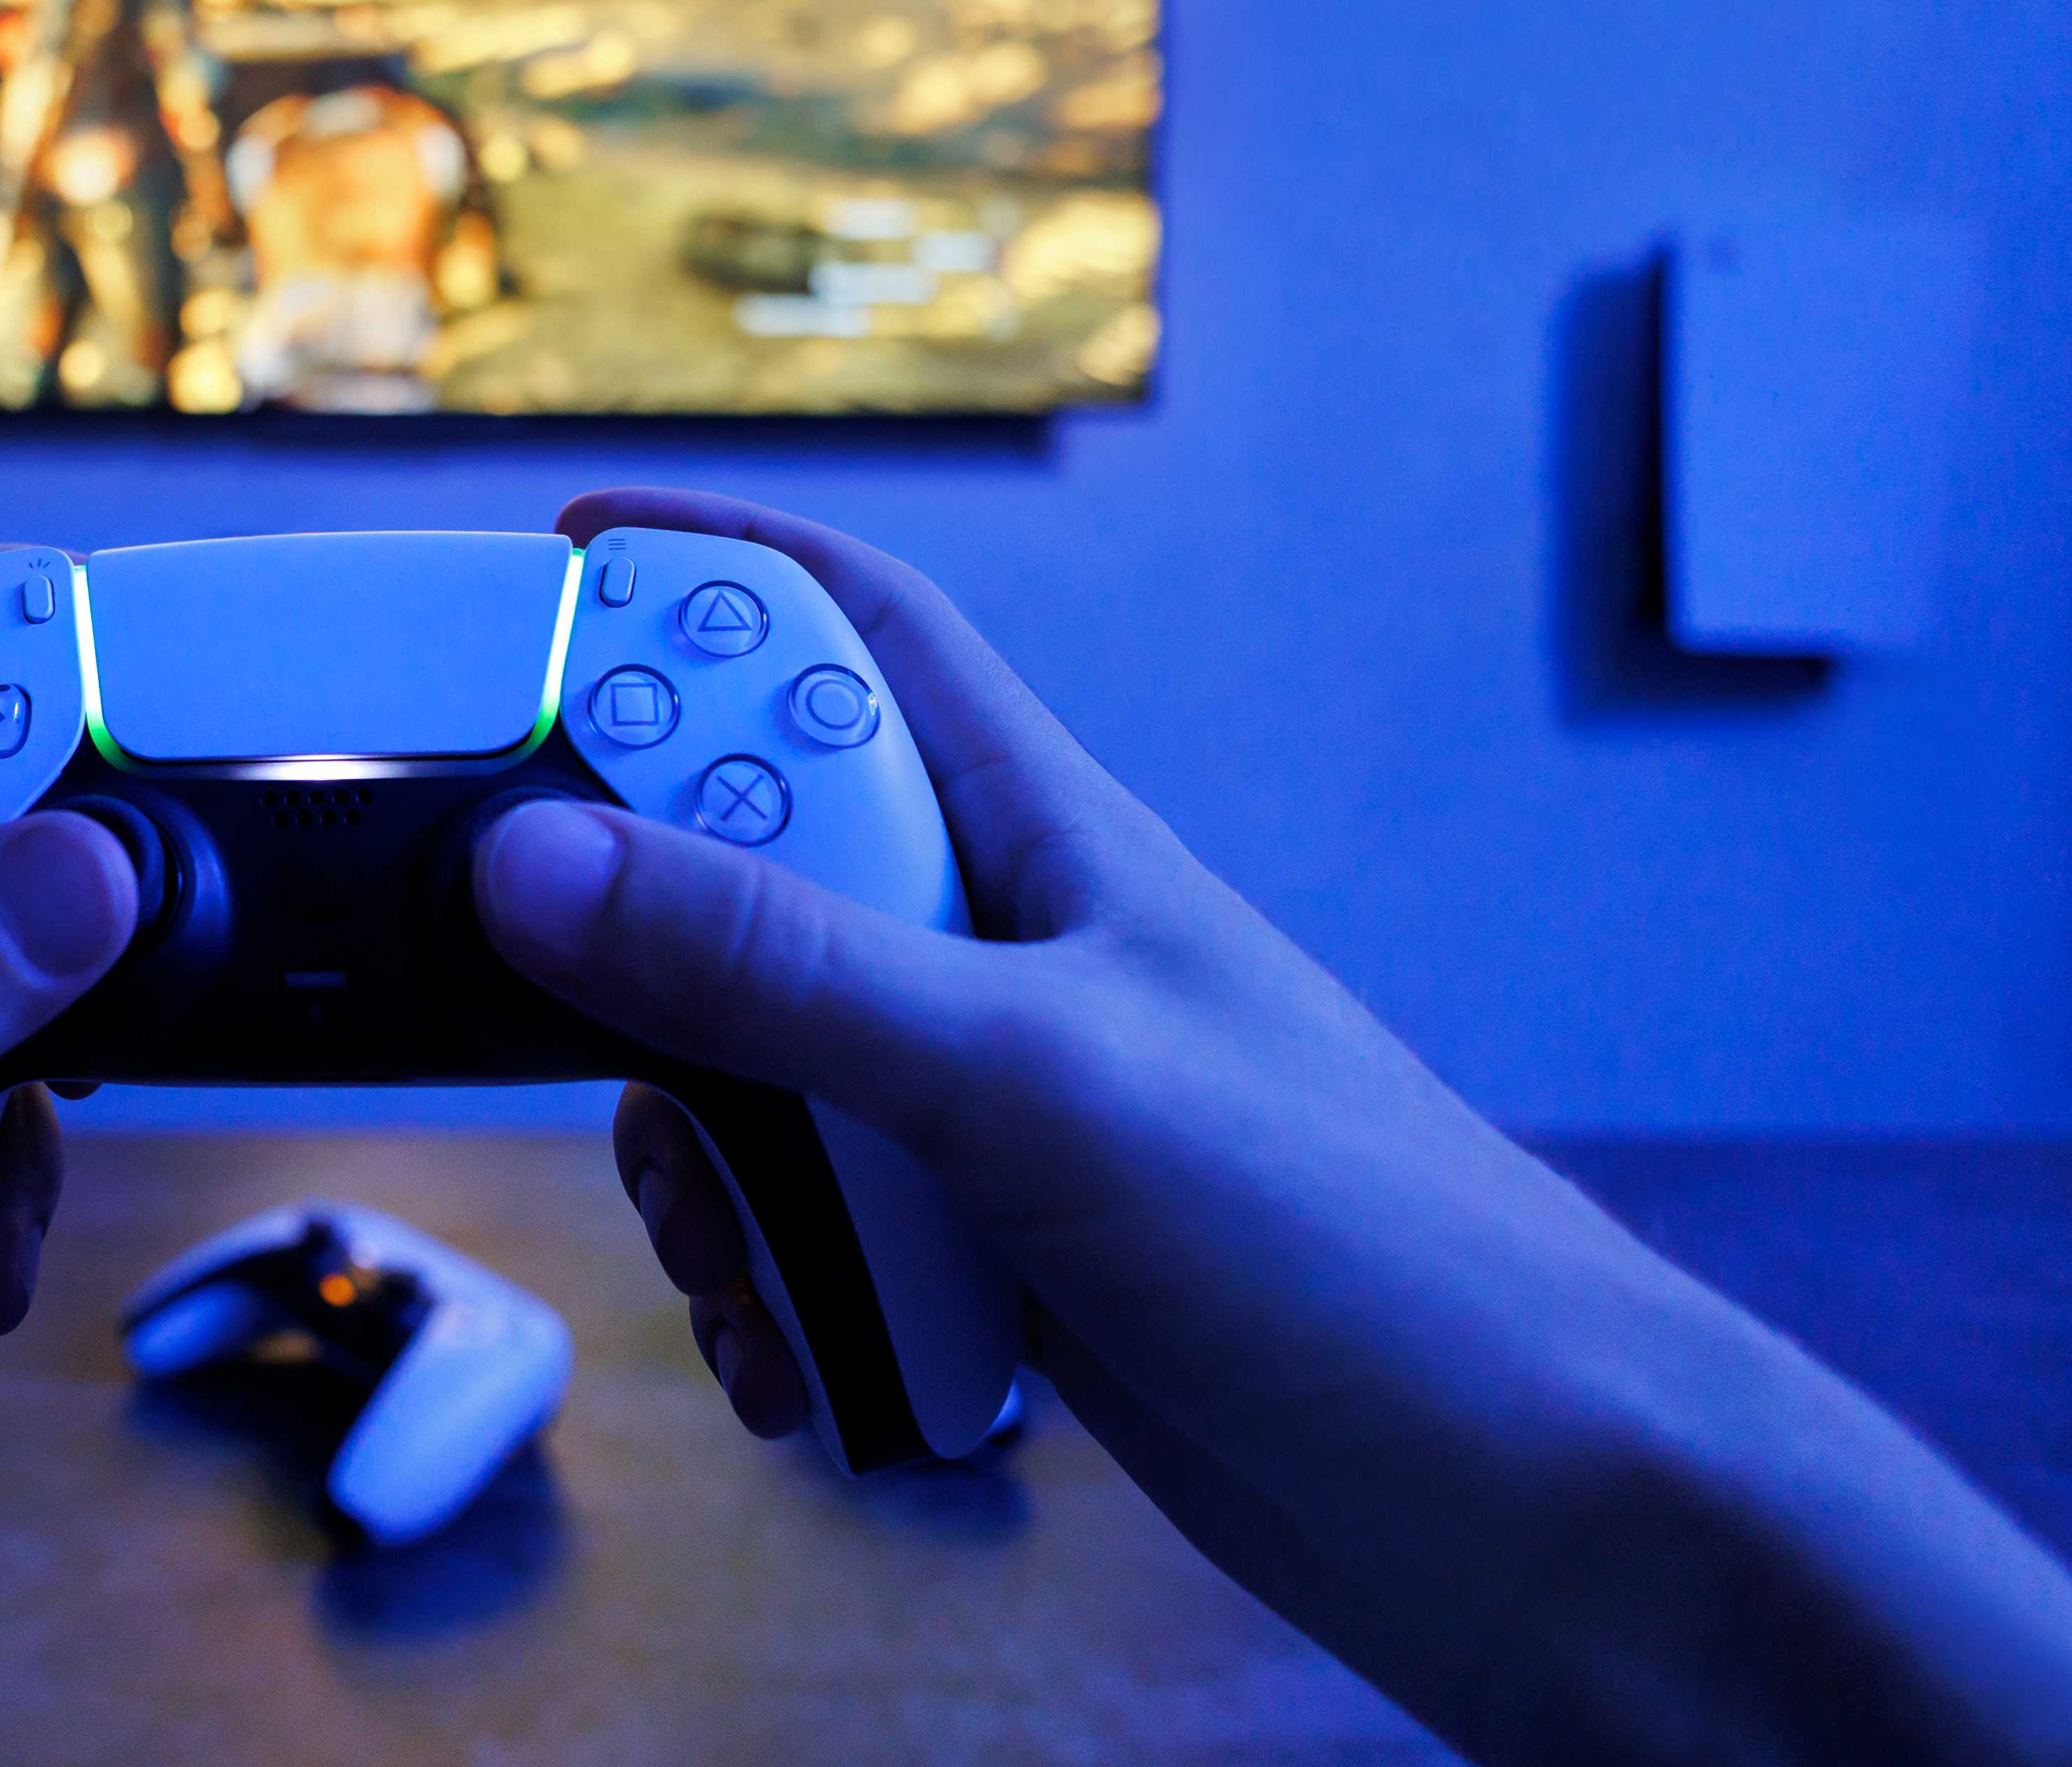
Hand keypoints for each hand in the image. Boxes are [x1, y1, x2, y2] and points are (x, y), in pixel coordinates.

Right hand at [474, 488, 2071, 1766]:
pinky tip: (810, 1373)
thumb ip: (780, 969)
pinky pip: (822, 1231)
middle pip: (749, 868)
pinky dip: (780, 1296)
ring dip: (708, 1171)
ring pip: (762, 1073)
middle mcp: (1008, 952)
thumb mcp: (1029, 1081)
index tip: (548, 559)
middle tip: (598, 1049)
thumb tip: (535, 856)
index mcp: (1045, 837)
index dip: (705, 568)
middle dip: (642, 957)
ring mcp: (1002, 1109)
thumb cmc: (1358, 1249)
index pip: (852, 629)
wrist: (1537, 1513)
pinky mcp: (1003, 1256)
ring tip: (748, 1275)